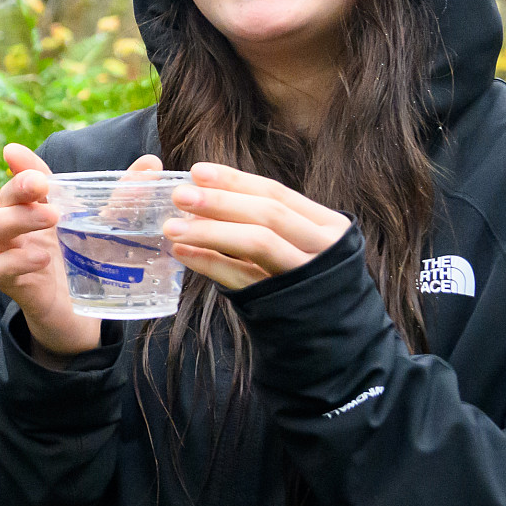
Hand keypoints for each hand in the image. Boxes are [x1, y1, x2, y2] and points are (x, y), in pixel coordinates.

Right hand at [0, 144, 143, 360]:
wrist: (80, 320)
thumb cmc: (87, 267)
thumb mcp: (106, 231)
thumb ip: (125, 200)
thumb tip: (151, 164)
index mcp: (41, 209)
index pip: (28, 180)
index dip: (21, 164)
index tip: (15, 151)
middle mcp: (22, 228)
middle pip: (4, 198)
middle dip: (18, 186)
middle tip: (41, 184)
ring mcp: (12, 255)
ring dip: (16, 218)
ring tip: (50, 217)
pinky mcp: (13, 285)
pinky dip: (14, 261)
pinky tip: (41, 259)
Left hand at [164, 160, 350, 289]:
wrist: (333, 334)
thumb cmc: (308, 279)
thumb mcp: (302, 243)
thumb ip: (265, 220)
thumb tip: (204, 192)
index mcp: (327, 225)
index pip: (276, 194)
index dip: (235, 181)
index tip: (197, 171)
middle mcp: (323, 247)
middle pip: (267, 214)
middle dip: (220, 202)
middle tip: (179, 194)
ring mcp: (305, 276)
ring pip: (258, 244)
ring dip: (211, 232)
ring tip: (172, 227)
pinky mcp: (285, 304)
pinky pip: (243, 279)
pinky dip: (210, 265)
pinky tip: (182, 254)